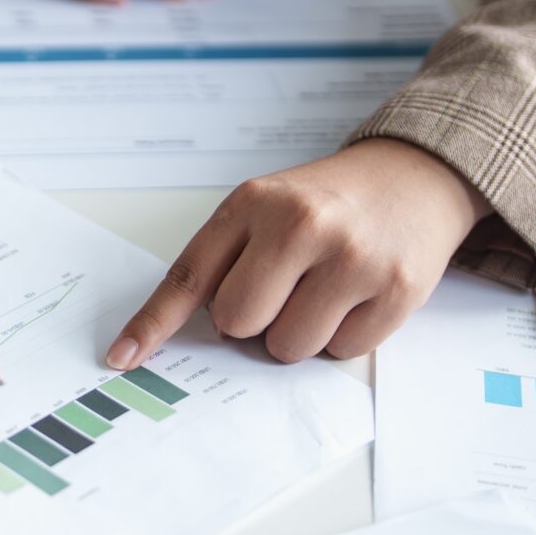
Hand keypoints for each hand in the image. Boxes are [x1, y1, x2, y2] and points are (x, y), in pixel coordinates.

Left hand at [108, 139, 489, 366]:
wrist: (414, 177)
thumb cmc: (326, 203)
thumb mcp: (266, 207)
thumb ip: (226, 259)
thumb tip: (177, 334)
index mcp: (255, 203)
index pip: (191, 276)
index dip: (152, 324)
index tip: (122, 357)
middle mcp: (302, 225)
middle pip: (237, 323)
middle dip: (252, 322)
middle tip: (282, 289)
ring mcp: (353, 258)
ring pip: (288, 347)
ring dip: (299, 333)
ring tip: (323, 289)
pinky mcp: (396, 290)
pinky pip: (342, 352)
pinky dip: (343, 336)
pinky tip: (356, 295)